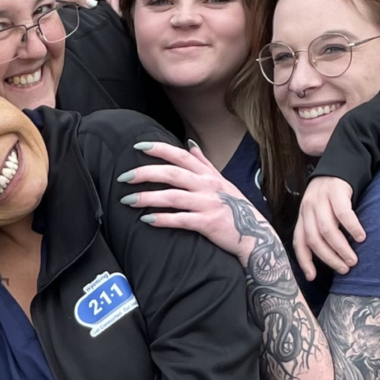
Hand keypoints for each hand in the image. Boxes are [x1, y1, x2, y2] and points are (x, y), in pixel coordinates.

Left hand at [119, 141, 265, 260]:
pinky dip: (162, 219)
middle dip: (145, 173)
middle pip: (172, 173)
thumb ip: (204, 163)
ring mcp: (208, 204)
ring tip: (127, 199)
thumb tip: (189, 144)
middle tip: (124, 176)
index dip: (159, 148)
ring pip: (172, 196)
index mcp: (208, 174)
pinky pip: (180, 219)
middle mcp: (207, 186)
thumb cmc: (235, 207)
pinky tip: (146, 220)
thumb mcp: (222, 181)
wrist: (255, 235)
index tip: (138, 146)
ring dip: (147, 197)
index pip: (180, 155)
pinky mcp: (207, 223)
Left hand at [293, 176, 364, 278]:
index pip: (299, 242)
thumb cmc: (334, 193)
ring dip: (341, 248)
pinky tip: (361, 237)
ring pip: (327, 230)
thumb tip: (332, 255)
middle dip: (329, 258)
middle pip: (314, 239)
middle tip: (344, 269)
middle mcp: (308, 208)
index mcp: (303, 216)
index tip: (312, 277)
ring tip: (353, 259)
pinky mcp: (336, 191)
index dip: (304, 261)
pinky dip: (352, 228)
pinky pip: (343, 214)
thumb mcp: (322, 210)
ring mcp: (321, 199)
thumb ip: (322, 229)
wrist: (343, 161)